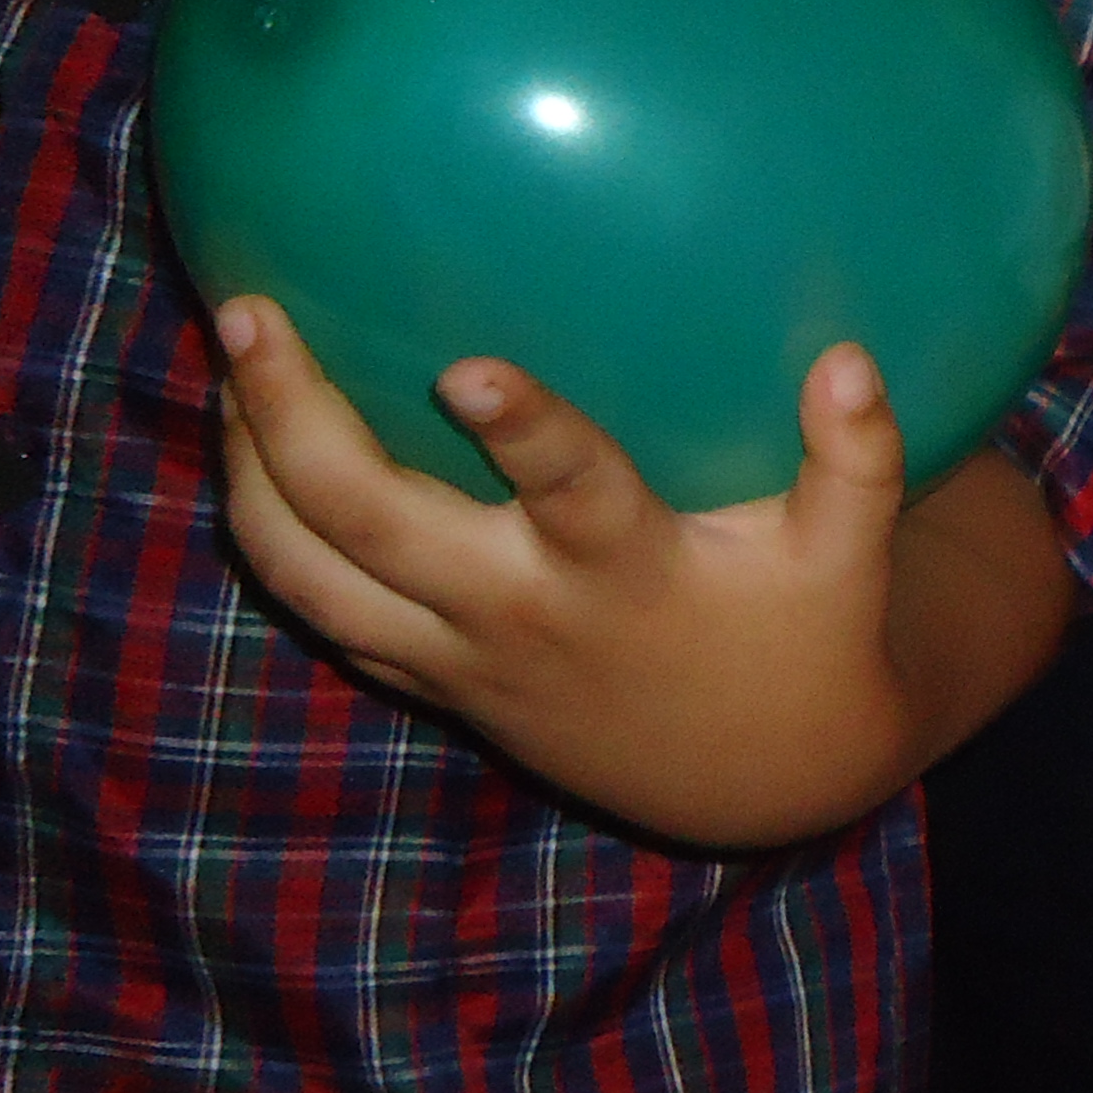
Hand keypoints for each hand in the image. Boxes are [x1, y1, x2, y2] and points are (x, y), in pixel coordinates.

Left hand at [213, 298, 924, 842]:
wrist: (755, 776)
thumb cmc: (808, 636)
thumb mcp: (849, 559)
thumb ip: (860, 460)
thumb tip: (850, 359)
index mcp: (626, 573)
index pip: (571, 496)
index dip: (523, 433)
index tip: (466, 368)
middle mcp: (521, 614)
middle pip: (372, 526)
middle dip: (296, 421)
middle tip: (246, 316)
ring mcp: (460, 655)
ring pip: (310, 574)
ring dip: (252, 473)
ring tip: (232, 368)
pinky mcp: (432, 679)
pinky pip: (319, 607)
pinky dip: (268, 529)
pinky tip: (255, 446)